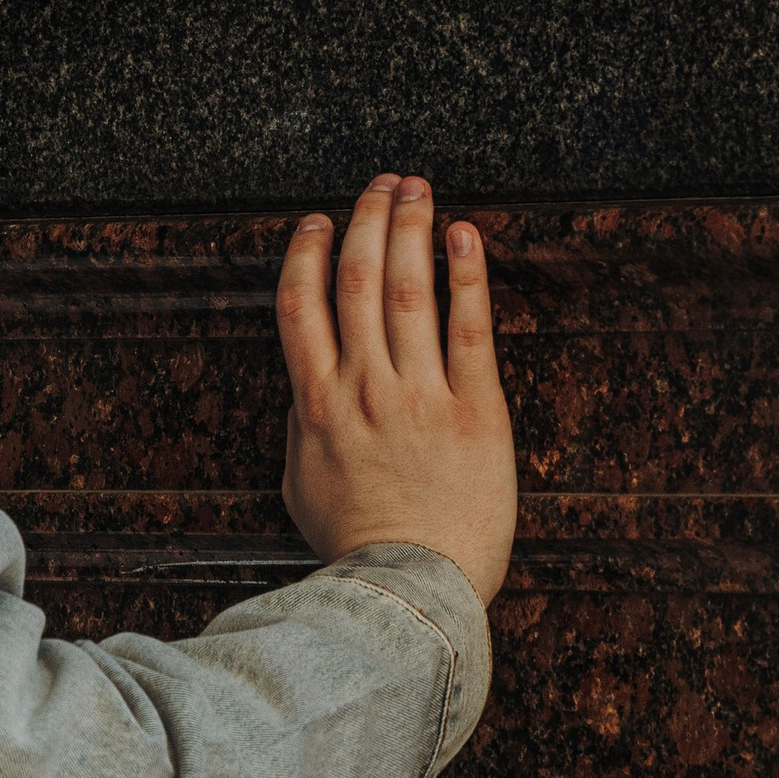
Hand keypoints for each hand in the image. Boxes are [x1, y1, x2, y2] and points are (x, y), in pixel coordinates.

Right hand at [277, 177, 515, 606]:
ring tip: (417, 190)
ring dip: (412, 229)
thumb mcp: (303, 482)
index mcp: (318, 403)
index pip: (302, 303)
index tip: (317, 220)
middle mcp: (365, 387)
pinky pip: (470, 328)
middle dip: (367, 220)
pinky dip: (465, 275)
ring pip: (410, 290)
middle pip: (359, 280)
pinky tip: (465, 235)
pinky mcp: (476, 409)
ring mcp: (420, 395)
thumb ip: (306, 422)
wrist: (411, 592)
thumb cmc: (357, 546)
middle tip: (380, 184)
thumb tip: (308, 380)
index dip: (307, 251)